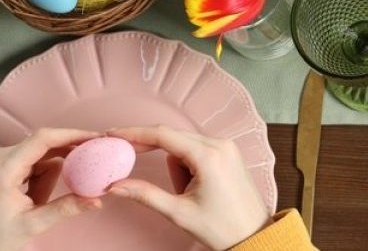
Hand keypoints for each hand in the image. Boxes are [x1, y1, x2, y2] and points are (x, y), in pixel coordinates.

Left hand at [0, 128, 103, 250]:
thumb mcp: (33, 225)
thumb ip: (66, 209)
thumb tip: (97, 200)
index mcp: (4, 170)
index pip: (43, 139)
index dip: (72, 134)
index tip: (96, 138)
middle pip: (45, 147)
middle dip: (63, 163)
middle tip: (85, 172)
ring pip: (41, 155)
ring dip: (49, 175)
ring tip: (38, 201)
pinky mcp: (1, 164)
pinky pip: (33, 161)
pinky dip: (41, 177)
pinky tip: (34, 196)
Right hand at [106, 126, 270, 250]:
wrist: (253, 234)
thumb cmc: (222, 227)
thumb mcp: (179, 212)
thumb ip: (145, 195)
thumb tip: (115, 185)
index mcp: (209, 156)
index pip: (163, 135)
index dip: (135, 133)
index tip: (113, 134)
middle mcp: (221, 145)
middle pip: (173, 137)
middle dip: (152, 150)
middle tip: (127, 158)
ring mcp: (227, 147)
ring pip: (184, 145)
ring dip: (175, 166)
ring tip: (185, 194)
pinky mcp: (229, 154)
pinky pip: (198, 150)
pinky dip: (187, 165)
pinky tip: (193, 187)